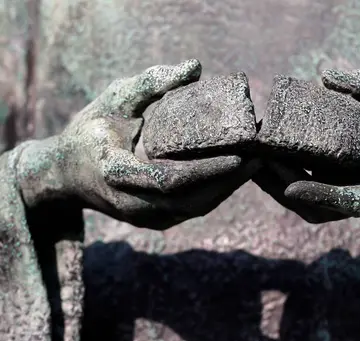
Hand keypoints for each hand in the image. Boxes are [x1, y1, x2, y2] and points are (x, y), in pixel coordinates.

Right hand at [16, 60, 259, 228]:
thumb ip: (150, 84)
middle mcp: (133, 204)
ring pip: (196, 208)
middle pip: (193, 200)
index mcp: (118, 174)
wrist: (66, 173)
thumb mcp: (112, 100)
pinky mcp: (155, 221)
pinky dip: (215, 193)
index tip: (241, 155)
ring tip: (255, 163)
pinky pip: (192, 209)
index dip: (209, 170)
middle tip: (260, 156)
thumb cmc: (91, 131)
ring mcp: (145, 217)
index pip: (172, 179)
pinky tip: (234, 174)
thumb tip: (195, 68)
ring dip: (228, 187)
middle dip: (230, 180)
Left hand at [259, 69, 359, 222]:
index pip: (358, 200)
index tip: (289, 186)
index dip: (323, 196)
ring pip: (319, 206)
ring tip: (256, 159)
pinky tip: (275, 154)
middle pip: (327, 210)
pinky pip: (321, 190)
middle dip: (288, 190)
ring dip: (285, 187)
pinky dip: (296, 177)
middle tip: (256, 160)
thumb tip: (325, 74)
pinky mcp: (358, 185)